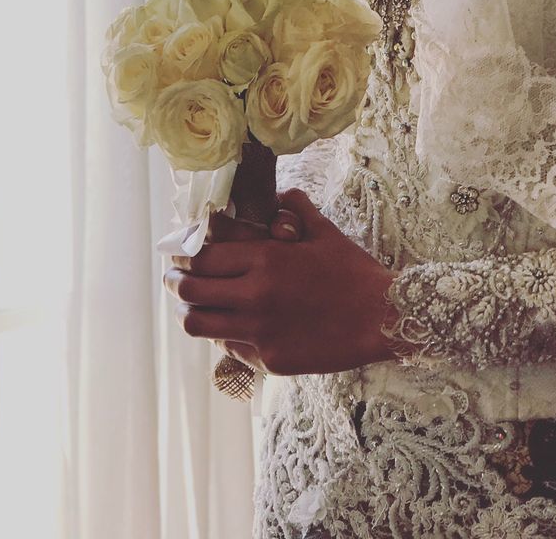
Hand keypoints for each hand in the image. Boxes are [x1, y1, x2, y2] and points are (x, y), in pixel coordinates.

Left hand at [163, 190, 397, 375]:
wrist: (381, 318)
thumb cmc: (353, 271)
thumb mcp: (324, 232)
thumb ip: (295, 210)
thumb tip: (280, 195)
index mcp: (266, 259)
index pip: (203, 257)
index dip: (186, 254)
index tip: (180, 252)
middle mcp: (255, 295)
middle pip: (190, 290)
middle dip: (175, 282)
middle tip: (175, 278)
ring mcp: (259, 331)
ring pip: (199, 324)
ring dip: (190, 311)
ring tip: (192, 305)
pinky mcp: (268, 359)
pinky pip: (229, 347)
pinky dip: (224, 335)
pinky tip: (233, 326)